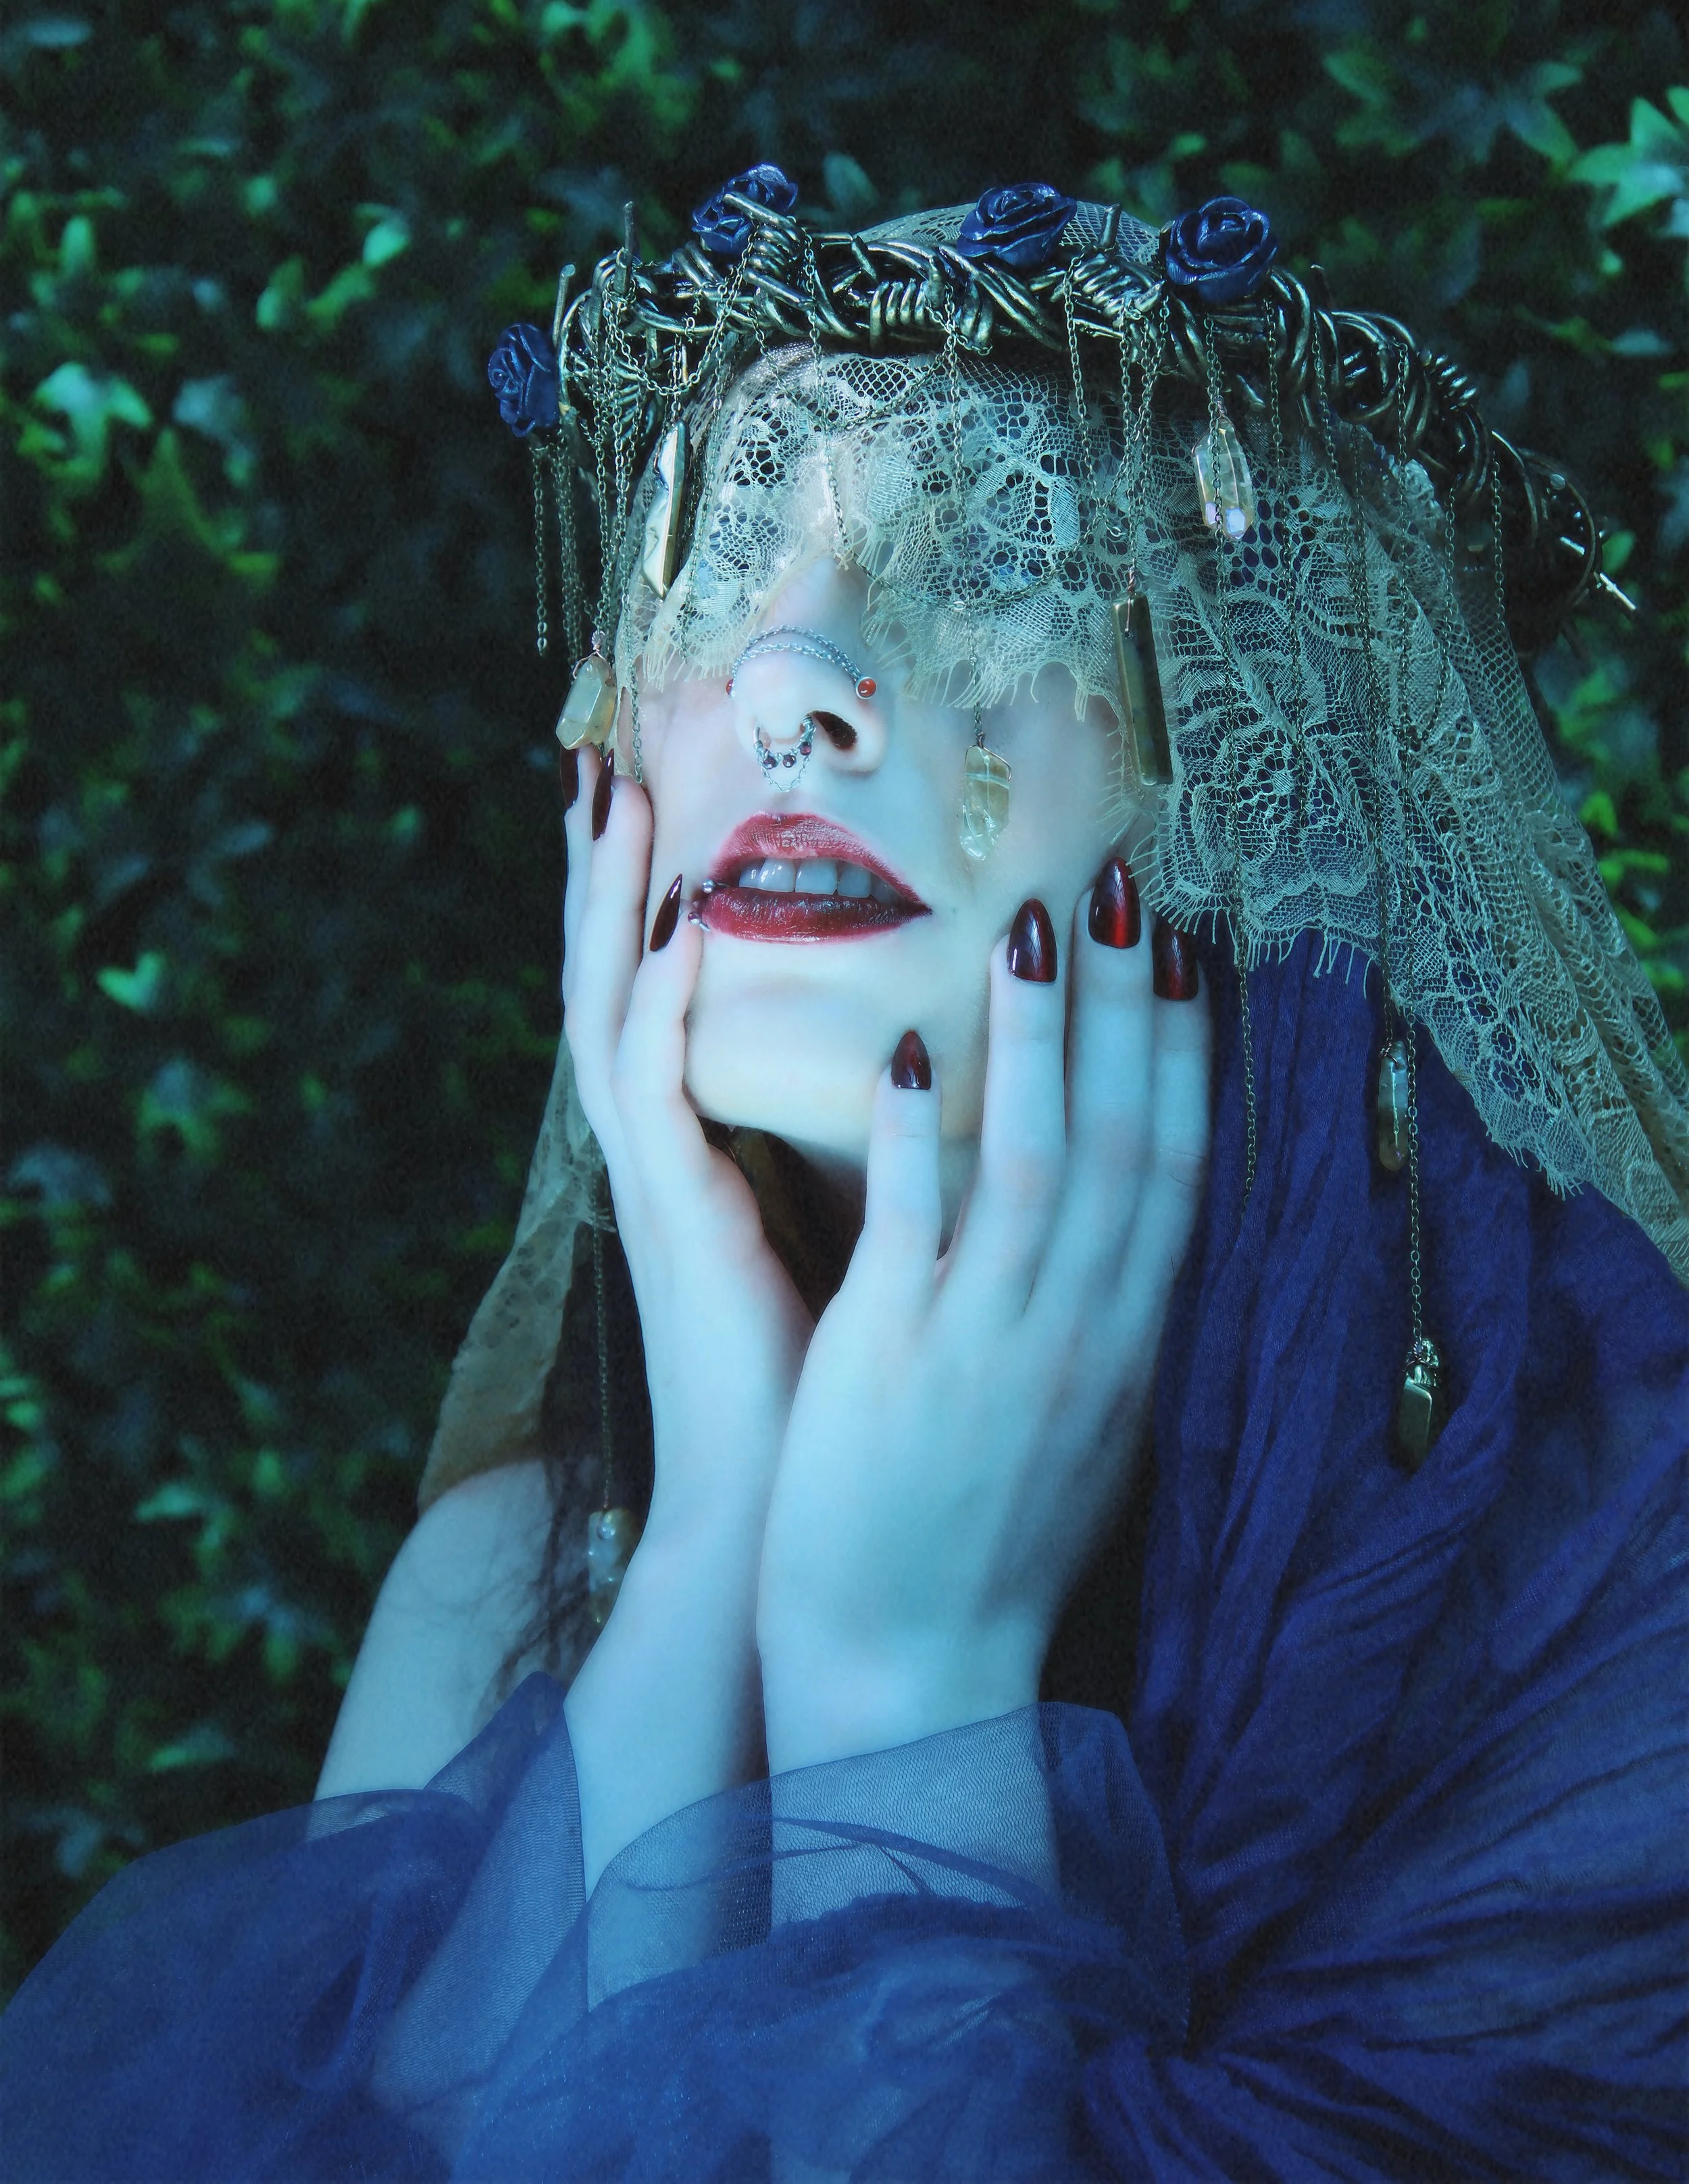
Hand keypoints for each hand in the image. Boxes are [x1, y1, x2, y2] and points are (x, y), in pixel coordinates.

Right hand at [562, 747, 813, 1884]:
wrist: (783, 1514)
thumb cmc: (827, 1364)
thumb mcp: (852, 1215)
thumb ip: (863, 1128)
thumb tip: (927, 1038)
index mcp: (705, 1140)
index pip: (670, 985)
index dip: (661, 883)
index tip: (672, 779)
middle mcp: (667, 1143)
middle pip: (619, 970)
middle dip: (614, 861)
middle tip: (608, 744)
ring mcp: (657, 1177)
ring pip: (612, 1006)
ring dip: (611, 896)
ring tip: (614, 789)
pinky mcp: (671, 1218)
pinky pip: (648, 1089)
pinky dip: (654, 1000)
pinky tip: (672, 921)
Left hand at [757, 876, 1210, 1773]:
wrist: (916, 1672)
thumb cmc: (990, 1541)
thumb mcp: (1083, 1422)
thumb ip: (1103, 1317)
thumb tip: (1125, 1219)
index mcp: (1126, 1342)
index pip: (1178, 1169)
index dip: (1187, 1052)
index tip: (1188, 950)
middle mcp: (1079, 1329)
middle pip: (1126, 1139)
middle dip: (1131, 1007)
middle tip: (1127, 883)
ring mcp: (991, 1339)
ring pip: (1035, 1159)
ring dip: (1040, 1036)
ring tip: (1030, 922)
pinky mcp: (896, 1358)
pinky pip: (918, 1226)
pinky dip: (923, 1137)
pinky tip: (916, 1051)